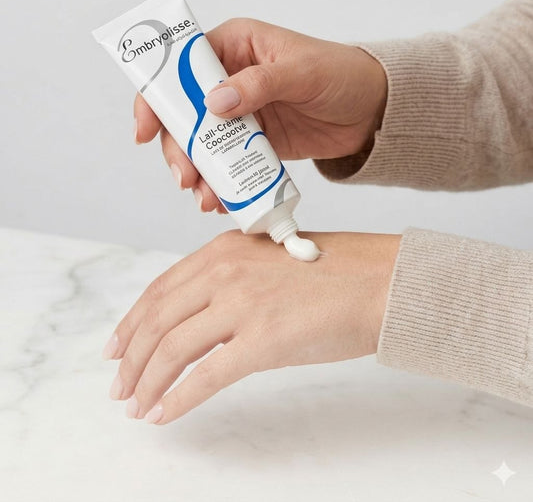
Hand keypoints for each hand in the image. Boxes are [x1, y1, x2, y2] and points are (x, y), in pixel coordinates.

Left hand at [103, 230, 399, 423]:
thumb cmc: (332, 274)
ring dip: (146, 381)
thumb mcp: (267, 266)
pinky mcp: (263, 340)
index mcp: (223, 251)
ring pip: (172, 348)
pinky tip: (164, 414)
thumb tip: (200, 324)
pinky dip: (178, 398)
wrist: (379, 282)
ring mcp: (242, 304)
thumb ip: (229, 287)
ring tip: (136, 404)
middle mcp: (225, 272)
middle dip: (131, 358)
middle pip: (157, 321)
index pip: (159, 291)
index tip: (117, 348)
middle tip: (120, 384)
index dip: (131, 324)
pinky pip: (205, 376)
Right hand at [133, 19, 387, 211]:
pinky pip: (230, 164)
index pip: (180, 68)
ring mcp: (242, 115)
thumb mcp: (301, 71)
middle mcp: (231, 81)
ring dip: (199, 173)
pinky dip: (223, 183)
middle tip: (185, 178)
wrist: (370, 111)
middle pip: (186, 115)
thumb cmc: (341, 74)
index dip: (157, 97)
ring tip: (205, 198)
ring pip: (204, 145)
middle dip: (179, 149)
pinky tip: (222, 200)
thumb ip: (259, 83)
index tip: (146, 131)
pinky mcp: (255, 143)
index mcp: (234, 47)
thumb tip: (214, 102)